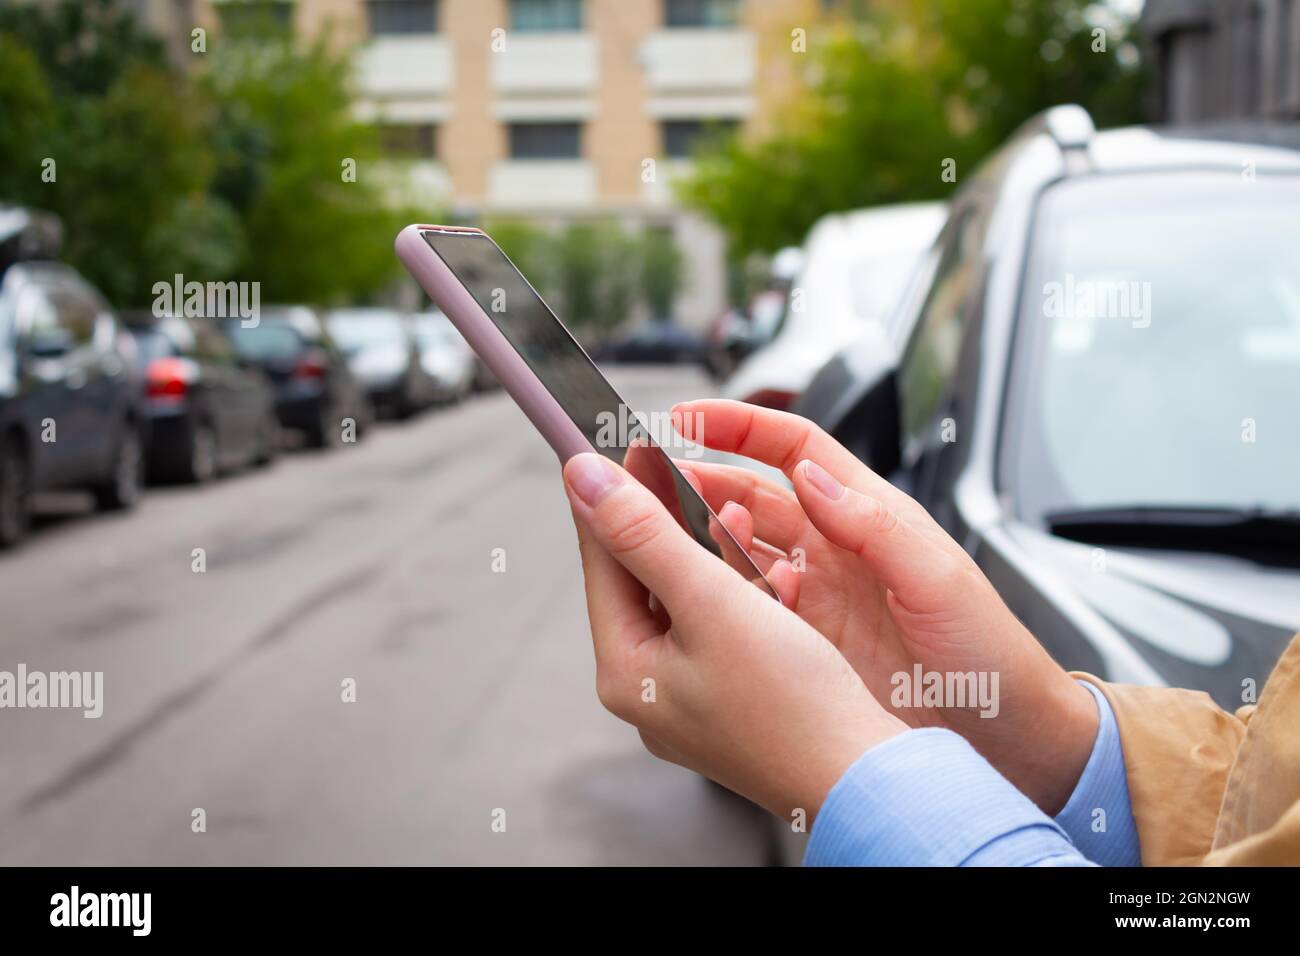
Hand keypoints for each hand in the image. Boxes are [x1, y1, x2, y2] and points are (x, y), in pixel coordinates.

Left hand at [563, 451, 905, 820]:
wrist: (867, 780)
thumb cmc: (793, 704)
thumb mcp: (710, 601)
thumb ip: (644, 534)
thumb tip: (583, 481)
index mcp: (627, 671)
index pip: (602, 560)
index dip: (613, 493)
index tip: (624, 442)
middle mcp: (650, 691)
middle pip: (644, 579)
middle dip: (668, 520)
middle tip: (678, 464)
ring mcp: (691, 700)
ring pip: (689, 599)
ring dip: (712, 551)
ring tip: (735, 513)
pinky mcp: (734, 699)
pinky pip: (725, 626)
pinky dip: (745, 592)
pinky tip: (775, 573)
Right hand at [672, 400, 1097, 813]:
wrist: (1007, 742)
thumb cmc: (989, 655)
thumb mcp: (939, 579)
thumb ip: (874, 525)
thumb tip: (809, 477)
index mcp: (869, 515)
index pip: (793, 449)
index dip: (739, 427)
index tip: (686, 418)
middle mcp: (833, 550)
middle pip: (750, 497)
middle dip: (699, 483)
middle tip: (651, 484)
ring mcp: (814, 599)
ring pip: (738, 553)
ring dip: (704, 542)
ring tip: (675, 542)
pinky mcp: (802, 645)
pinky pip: (747, 611)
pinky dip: (726, 602)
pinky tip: (720, 606)